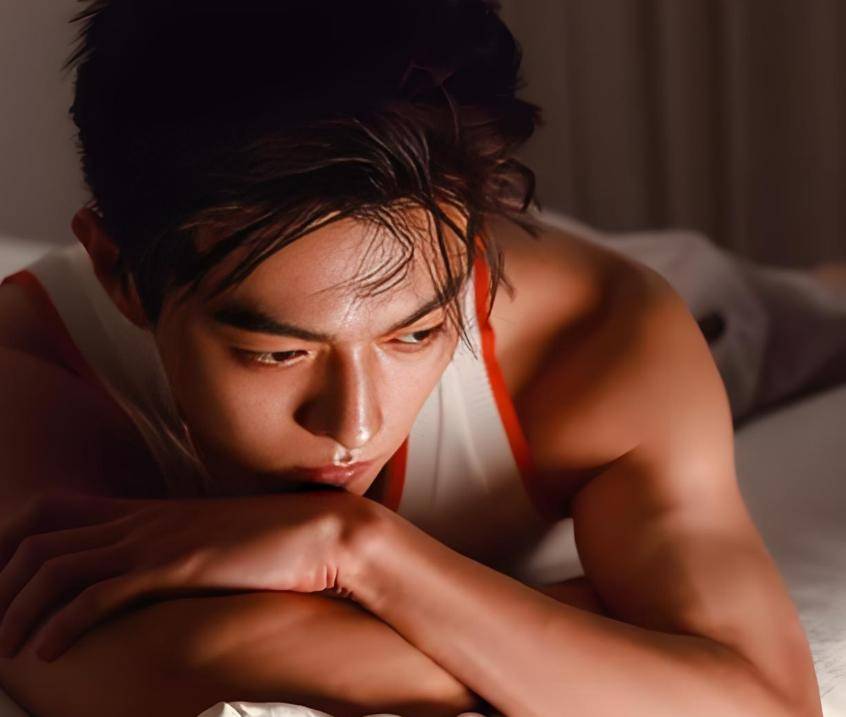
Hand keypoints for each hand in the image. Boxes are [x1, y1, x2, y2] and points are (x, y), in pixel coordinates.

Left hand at [0, 488, 378, 661]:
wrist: (320, 532)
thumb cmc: (271, 541)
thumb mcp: (213, 540)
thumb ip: (177, 548)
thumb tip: (160, 571)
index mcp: (146, 511)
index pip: (54, 512)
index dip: (11, 541)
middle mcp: (141, 521)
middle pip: (41, 541)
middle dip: (2, 584)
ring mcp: (156, 541)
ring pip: (58, 568)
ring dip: (19, 610)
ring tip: (6, 647)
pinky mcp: (175, 566)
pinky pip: (98, 595)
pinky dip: (61, 624)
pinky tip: (47, 652)